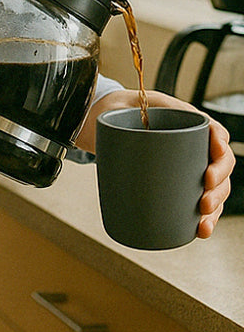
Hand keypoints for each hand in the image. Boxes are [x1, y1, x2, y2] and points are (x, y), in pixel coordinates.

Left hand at [77, 89, 234, 238]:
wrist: (111, 120)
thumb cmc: (123, 109)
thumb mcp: (129, 102)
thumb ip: (131, 107)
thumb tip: (123, 117)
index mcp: (188, 122)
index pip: (215, 132)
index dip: (220, 145)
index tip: (214, 155)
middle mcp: (194, 146)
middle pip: (220, 166)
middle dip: (218, 187)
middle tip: (203, 201)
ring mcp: (189, 166)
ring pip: (215, 188)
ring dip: (215, 208)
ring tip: (203, 222)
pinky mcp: (179, 183)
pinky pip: (198, 201)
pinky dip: (204, 217)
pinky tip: (201, 230)